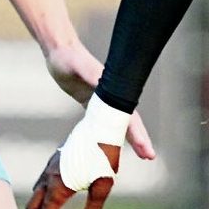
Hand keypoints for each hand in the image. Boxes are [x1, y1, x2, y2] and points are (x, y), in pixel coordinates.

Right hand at [24, 142, 119, 208]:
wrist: (101, 124)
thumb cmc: (105, 155)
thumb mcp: (103, 186)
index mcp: (58, 186)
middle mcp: (48, 177)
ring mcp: (49, 167)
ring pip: (34, 195)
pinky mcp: (53, 160)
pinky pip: (40, 183)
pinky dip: (42, 198)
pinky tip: (54, 201)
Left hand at [45, 41, 155, 159]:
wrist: (59, 51)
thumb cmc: (70, 58)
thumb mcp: (81, 67)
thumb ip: (92, 75)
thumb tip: (103, 83)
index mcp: (113, 90)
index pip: (130, 116)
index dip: (139, 134)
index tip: (148, 150)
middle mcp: (110, 96)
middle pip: (127, 122)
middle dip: (139, 140)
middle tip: (149, 157)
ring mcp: (101, 100)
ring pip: (115, 124)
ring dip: (123, 139)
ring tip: (135, 155)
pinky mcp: (90, 102)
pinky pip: (99, 122)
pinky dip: (103, 134)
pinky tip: (104, 146)